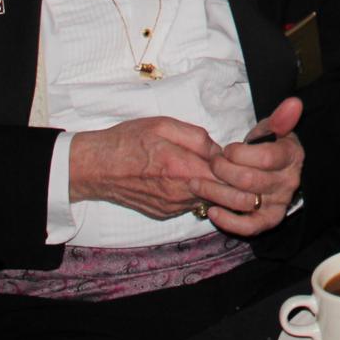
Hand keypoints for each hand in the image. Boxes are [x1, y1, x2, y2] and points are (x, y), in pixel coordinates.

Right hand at [67, 116, 257, 218]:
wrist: (96, 167)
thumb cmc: (128, 141)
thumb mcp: (164, 125)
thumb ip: (197, 137)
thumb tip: (219, 150)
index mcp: (181, 168)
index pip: (227, 179)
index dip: (240, 170)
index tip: (243, 161)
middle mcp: (178, 193)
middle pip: (223, 198)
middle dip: (237, 188)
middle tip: (241, 174)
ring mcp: (170, 207)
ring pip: (207, 201)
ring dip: (215, 189)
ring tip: (210, 170)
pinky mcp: (163, 213)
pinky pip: (189, 204)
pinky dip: (195, 193)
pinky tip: (187, 178)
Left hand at [203, 97, 305, 236]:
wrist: (275, 171)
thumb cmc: (269, 146)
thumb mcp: (273, 129)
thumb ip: (280, 118)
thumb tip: (294, 103)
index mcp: (291, 157)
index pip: (264, 157)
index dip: (239, 153)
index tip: (227, 149)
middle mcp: (288, 183)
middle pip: (249, 180)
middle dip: (222, 170)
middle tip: (210, 163)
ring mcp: (279, 204)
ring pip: (244, 202)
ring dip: (215, 193)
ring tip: (197, 183)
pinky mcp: (268, 221)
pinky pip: (249, 227)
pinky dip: (228, 221)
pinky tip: (211, 211)